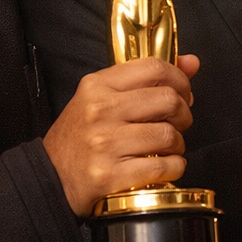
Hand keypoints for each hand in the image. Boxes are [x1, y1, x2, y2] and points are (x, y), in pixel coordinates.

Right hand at [43, 55, 198, 216]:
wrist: (49, 178)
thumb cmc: (78, 138)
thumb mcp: (101, 99)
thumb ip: (144, 79)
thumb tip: (191, 62)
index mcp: (97, 86)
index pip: (154, 68)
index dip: (180, 79)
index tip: (183, 92)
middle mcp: (100, 111)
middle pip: (168, 100)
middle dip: (183, 114)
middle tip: (177, 123)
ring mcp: (104, 143)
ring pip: (168, 135)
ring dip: (177, 145)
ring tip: (167, 148)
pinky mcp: (110, 175)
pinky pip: (162, 167)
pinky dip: (174, 167)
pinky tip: (165, 166)